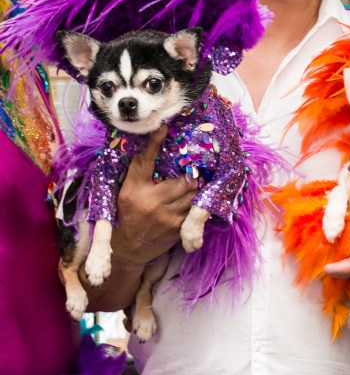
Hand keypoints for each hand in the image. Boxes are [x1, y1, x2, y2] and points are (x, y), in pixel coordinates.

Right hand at [114, 124, 197, 264]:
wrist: (129, 247)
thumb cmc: (127, 212)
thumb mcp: (128, 188)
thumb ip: (141, 166)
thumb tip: (156, 137)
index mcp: (135, 191)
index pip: (146, 161)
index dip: (156, 143)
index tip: (164, 127)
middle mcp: (153, 204)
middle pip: (184, 180)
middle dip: (191, 173)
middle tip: (195, 165)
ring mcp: (168, 219)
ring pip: (193, 195)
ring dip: (197, 187)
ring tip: (198, 179)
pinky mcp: (179, 230)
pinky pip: (195, 210)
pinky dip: (197, 202)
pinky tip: (195, 196)